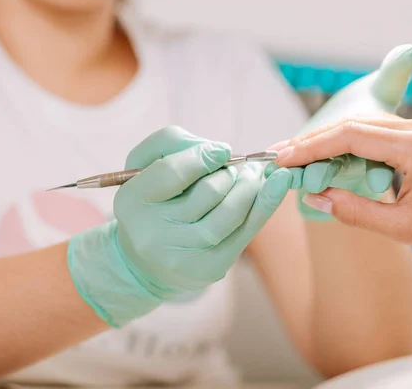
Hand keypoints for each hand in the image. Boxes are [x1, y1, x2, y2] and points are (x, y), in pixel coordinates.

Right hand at [68, 126, 292, 326]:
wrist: (145, 261)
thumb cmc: (151, 200)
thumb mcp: (145, 164)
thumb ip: (173, 143)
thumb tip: (221, 151)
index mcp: (134, 200)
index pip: (173, 173)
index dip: (203, 157)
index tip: (223, 150)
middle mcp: (155, 233)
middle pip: (208, 192)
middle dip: (231, 173)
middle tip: (241, 165)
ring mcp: (184, 254)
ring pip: (231, 213)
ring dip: (250, 187)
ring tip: (254, 174)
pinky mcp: (211, 267)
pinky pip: (246, 231)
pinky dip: (265, 204)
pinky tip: (277, 185)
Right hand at [275, 117, 411, 264]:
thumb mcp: (400, 228)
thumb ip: (354, 211)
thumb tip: (315, 197)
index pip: (350, 136)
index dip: (311, 147)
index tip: (284, 158)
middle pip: (353, 126)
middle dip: (314, 141)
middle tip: (282, 155)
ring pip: (363, 127)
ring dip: (329, 141)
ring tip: (298, 157)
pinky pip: (377, 135)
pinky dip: (350, 146)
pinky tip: (330, 157)